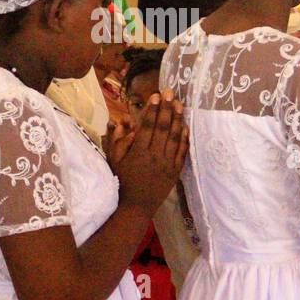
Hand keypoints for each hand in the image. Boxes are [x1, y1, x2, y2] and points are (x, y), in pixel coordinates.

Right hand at [109, 91, 187, 214]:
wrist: (136, 206)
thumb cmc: (123, 182)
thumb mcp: (114, 161)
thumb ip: (118, 140)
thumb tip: (122, 121)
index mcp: (138, 152)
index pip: (147, 126)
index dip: (152, 109)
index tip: (155, 96)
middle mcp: (155, 156)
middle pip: (163, 128)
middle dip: (166, 108)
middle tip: (170, 93)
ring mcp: (167, 164)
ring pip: (174, 137)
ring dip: (177, 119)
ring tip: (179, 104)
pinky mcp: (175, 171)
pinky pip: (182, 152)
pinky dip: (184, 138)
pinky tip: (185, 126)